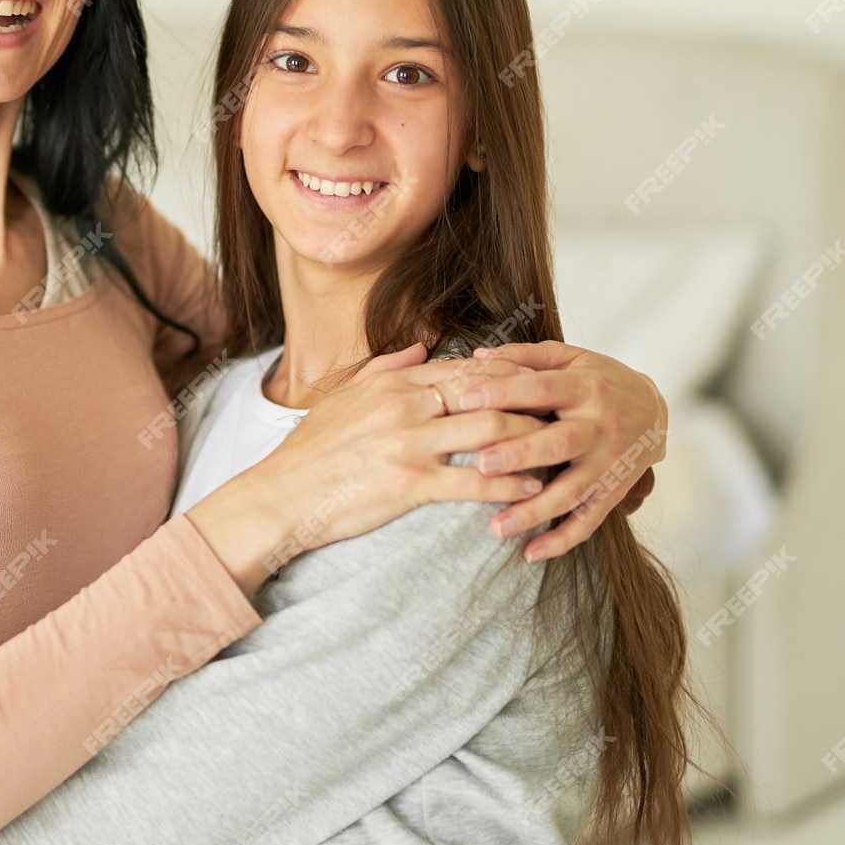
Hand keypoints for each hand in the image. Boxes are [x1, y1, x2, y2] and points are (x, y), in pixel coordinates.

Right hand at [189, 342, 553, 592]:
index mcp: (391, 382)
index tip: (537, 382)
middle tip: (563, 411)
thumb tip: (420, 348)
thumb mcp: (342, 397)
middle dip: (530, 401)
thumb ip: (385, 368)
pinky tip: (533, 490)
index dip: (507, 374)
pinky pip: (473, 482)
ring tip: (559, 448)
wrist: (281, 497)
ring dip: (530, 439)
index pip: (464, 368)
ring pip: (488, 431)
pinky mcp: (409, 484)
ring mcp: (408, 444)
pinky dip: (509, 485)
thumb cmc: (311, 452)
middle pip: (486, 393)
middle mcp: (403, 405)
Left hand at [458, 340, 667, 560]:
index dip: (506, 393)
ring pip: (573, 491)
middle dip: (520, 455)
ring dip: (534, 511)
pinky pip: (590, 520)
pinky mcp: (614, 491)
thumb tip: (477, 356)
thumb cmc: (600, 379)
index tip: (466, 401)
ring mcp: (610, 462)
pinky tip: (530, 553)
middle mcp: (601, 426)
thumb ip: (526, 357)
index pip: (542, 388)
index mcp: (586, 387)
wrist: (655, 409)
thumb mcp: (571, 358)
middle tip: (481, 466)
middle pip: (559, 443)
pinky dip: (562, 540)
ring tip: (495, 528)